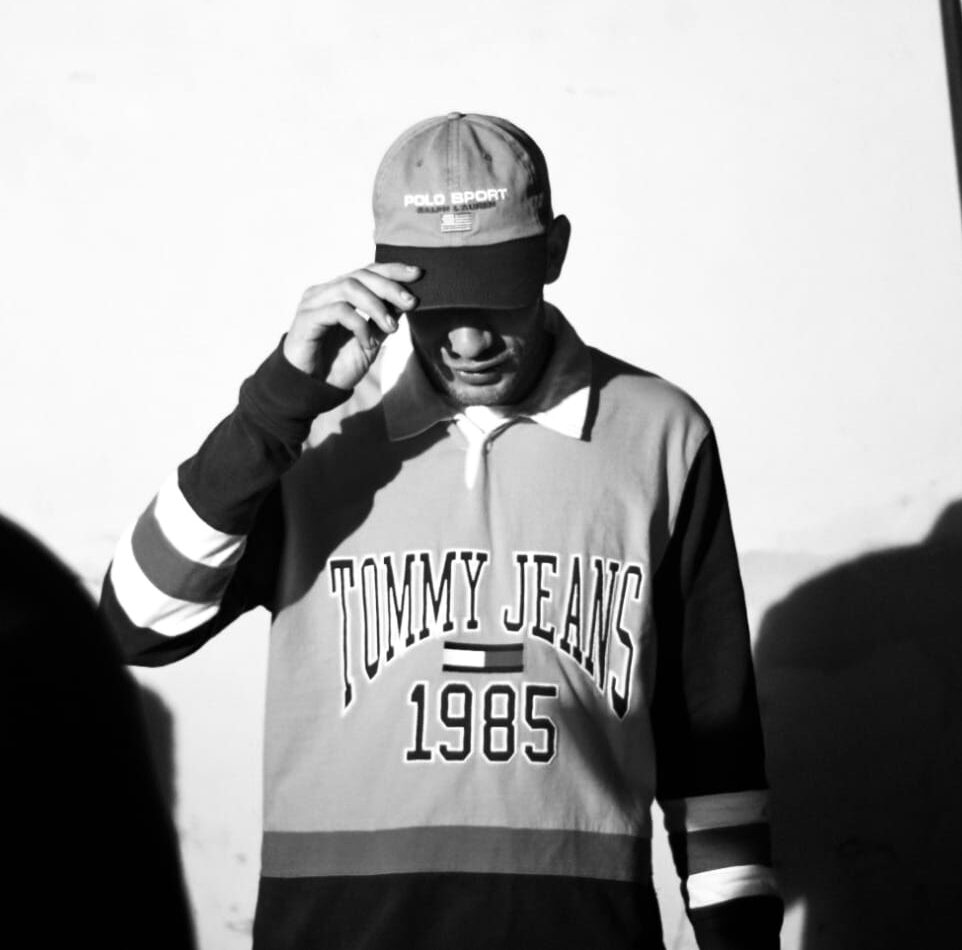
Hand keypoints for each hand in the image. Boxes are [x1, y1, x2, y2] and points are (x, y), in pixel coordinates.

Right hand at [284, 263, 420, 389]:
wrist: (313, 390)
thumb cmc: (338, 365)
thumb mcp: (370, 341)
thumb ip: (383, 320)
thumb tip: (406, 301)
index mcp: (339, 293)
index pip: (368, 271)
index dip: (393, 270)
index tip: (418, 275)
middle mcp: (325, 292)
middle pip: (361, 276)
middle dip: (390, 287)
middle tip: (411, 303)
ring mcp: (313, 303)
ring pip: (350, 288)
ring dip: (377, 307)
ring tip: (392, 328)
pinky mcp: (306, 318)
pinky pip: (338, 310)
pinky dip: (359, 325)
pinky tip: (367, 343)